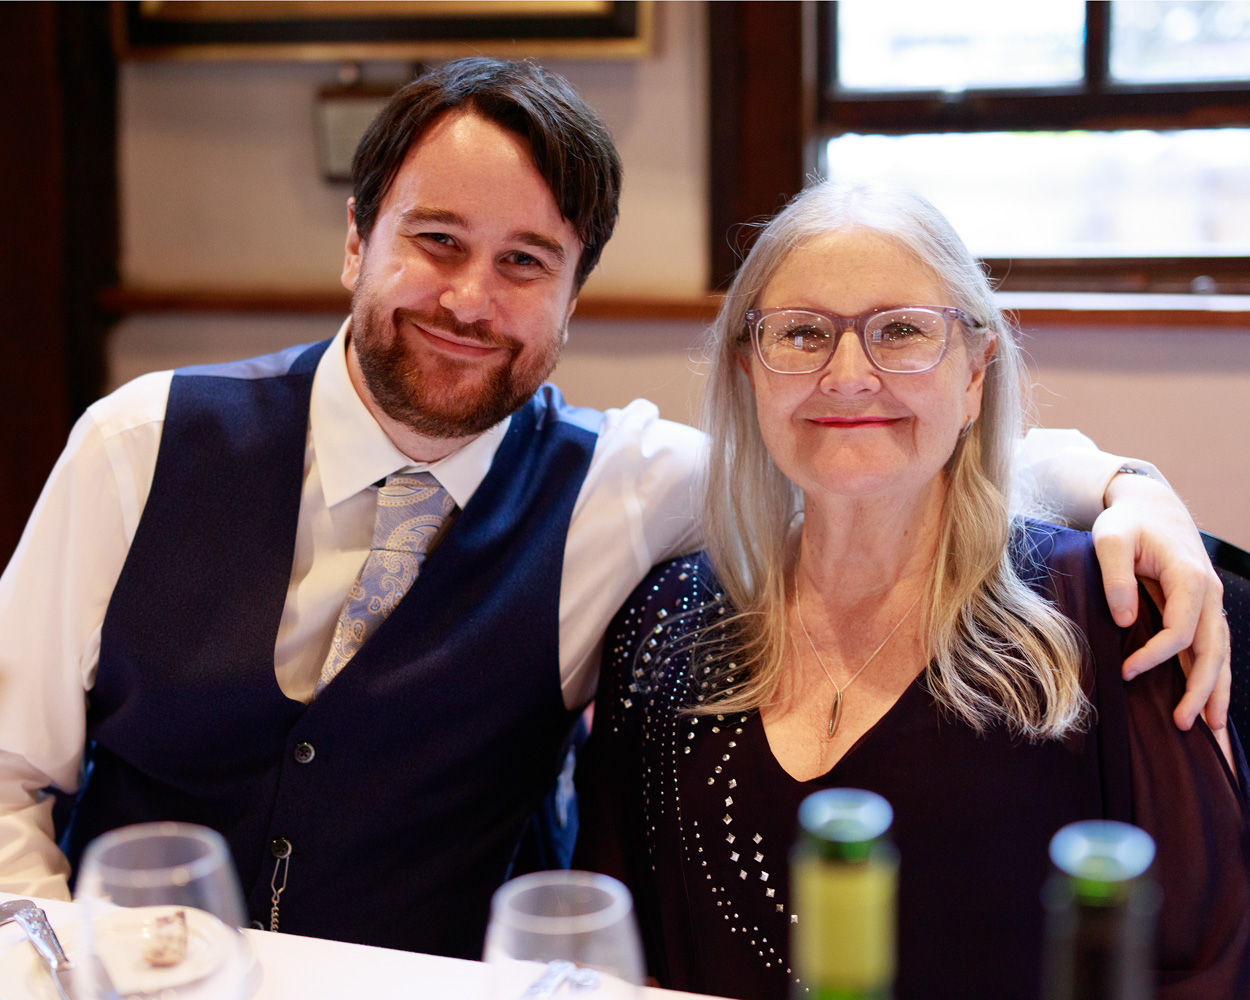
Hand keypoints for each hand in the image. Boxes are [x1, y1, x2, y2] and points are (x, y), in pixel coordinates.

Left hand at [1093, 473, 1229, 731]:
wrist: (1151, 505)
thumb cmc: (1127, 522)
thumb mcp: (1110, 538)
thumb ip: (1116, 576)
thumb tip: (1124, 619)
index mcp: (1189, 577)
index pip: (1181, 629)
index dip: (1156, 655)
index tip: (1127, 672)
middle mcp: (1208, 593)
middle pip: (1211, 651)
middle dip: (1200, 690)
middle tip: (1182, 724)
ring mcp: (1210, 603)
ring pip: (1221, 655)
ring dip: (1216, 692)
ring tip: (1211, 732)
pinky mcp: (1203, 609)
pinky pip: (1215, 649)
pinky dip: (1215, 679)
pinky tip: (1211, 707)